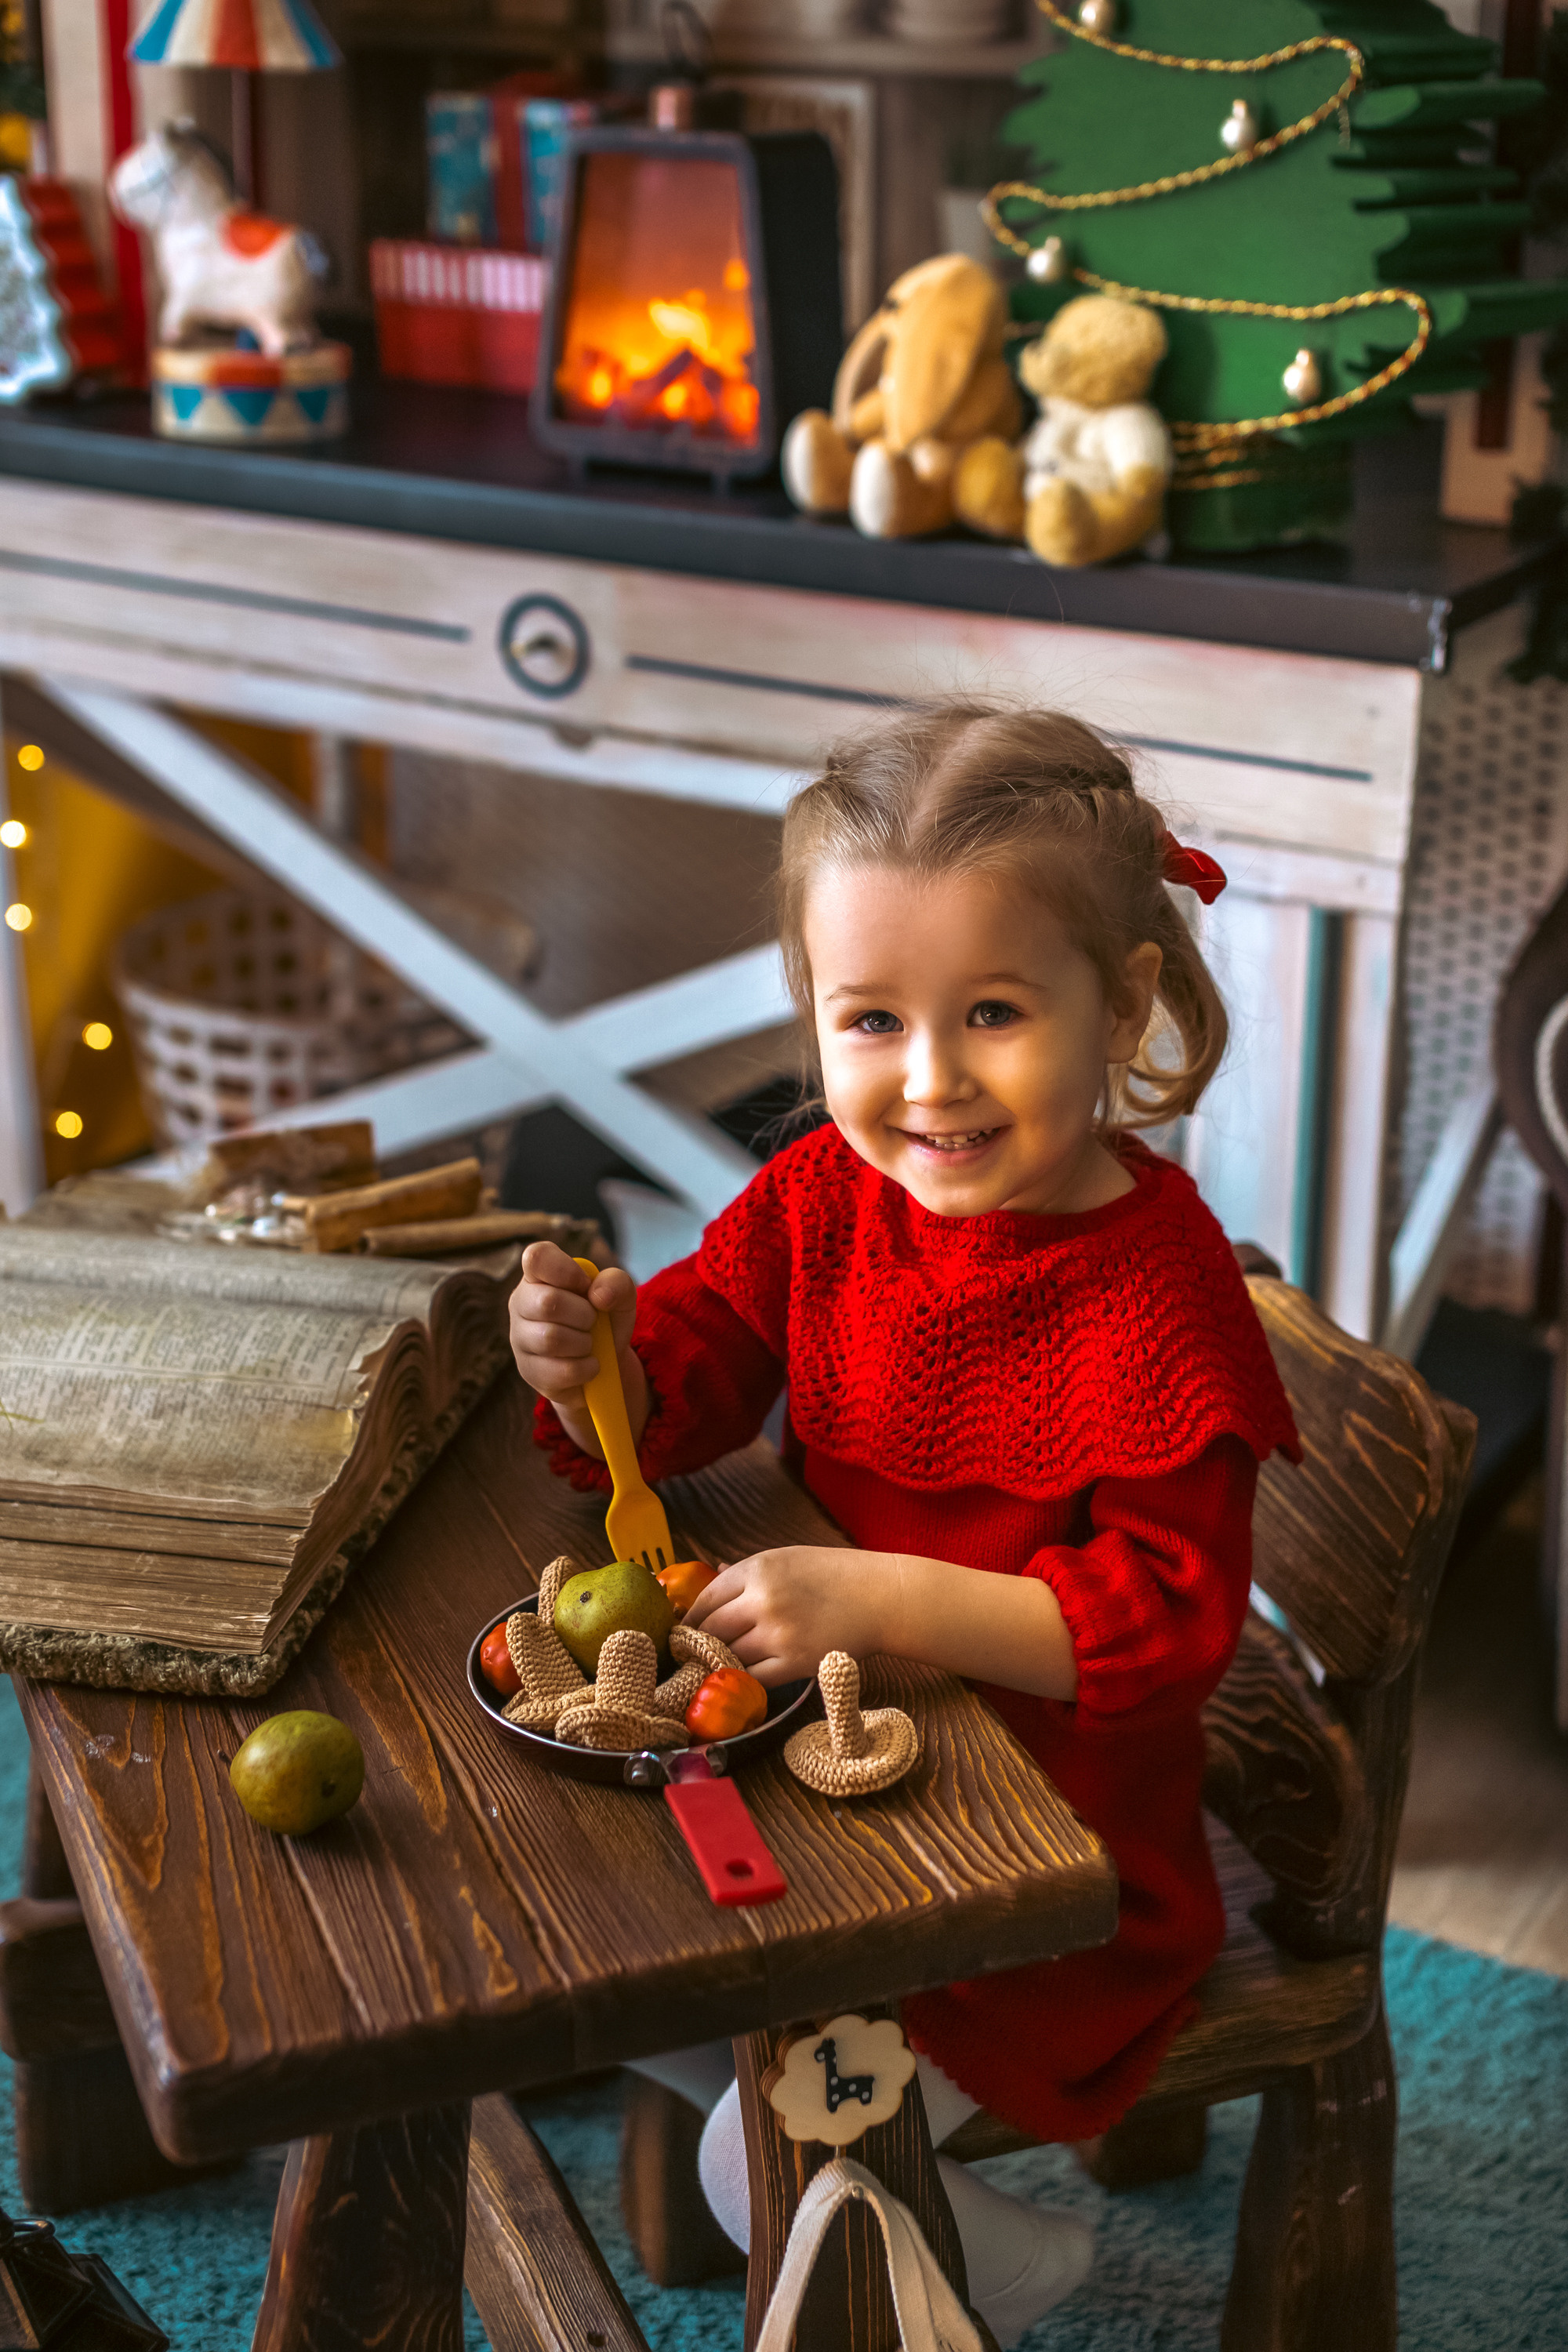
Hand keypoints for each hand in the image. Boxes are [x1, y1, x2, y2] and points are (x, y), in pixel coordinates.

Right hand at [508, 1241, 645, 1456]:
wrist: (604, 1364)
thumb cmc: (604, 1320)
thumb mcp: (620, 1297)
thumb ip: (616, 1283)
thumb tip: (598, 1295)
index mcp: (540, 1275)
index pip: (536, 1257)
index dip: (565, 1271)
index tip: (585, 1286)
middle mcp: (521, 1302)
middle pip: (548, 1302)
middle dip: (584, 1314)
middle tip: (591, 1321)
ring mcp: (519, 1338)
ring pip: (551, 1338)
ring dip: (584, 1343)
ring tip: (588, 1343)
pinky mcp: (528, 1370)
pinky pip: (559, 1370)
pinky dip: (585, 1368)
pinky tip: (588, 1365)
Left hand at [682, 1546, 892, 1685]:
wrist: (881, 1597)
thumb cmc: (834, 1575)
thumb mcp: (787, 1559)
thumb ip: (747, 1573)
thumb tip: (712, 1576)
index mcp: (757, 1569)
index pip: (706, 1597)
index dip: (691, 1618)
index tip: (684, 1630)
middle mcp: (762, 1600)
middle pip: (712, 1630)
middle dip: (697, 1645)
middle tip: (688, 1656)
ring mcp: (777, 1633)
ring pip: (729, 1655)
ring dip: (719, 1664)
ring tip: (712, 1669)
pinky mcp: (794, 1663)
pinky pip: (753, 1678)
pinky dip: (743, 1680)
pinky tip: (741, 1679)